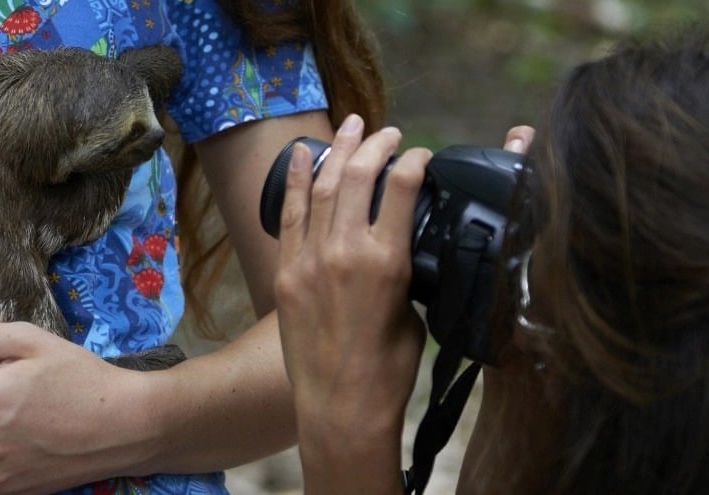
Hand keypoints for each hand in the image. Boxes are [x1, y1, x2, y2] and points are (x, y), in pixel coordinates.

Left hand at [272, 115, 428, 491]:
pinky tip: (302, 156)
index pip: (403, 186)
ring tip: (352, 128)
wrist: (341, 408)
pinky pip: (291, 215)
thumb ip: (406, 272)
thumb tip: (401, 248)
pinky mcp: (287, 273)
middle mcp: (345, 251)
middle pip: (359, 175)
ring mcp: (310, 260)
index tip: (421, 155)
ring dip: (339, 152)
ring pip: (322, 187)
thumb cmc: (389, 371)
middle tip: (387, 132)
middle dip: (376, 144)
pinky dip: (296, 179)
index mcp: (388, 260)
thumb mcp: (415, 313)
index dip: (414, 160)